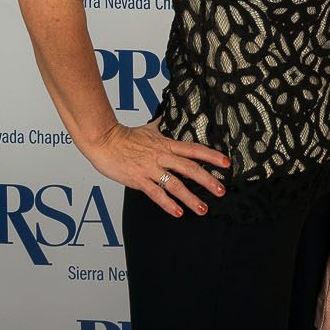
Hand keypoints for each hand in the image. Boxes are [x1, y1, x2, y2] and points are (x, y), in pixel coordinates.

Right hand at [83, 121, 228, 217]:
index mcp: (167, 145)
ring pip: (175, 184)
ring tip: (203, 208)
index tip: (226, 163)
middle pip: (190, 169)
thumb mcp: (149, 128)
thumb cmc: (125, 136)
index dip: (211, 156)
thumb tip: (169, 116)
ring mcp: (151, 169)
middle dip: (208, 181)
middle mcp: (162, 157)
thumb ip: (162, 125)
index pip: (194, 150)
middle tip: (221, 191)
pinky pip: (156, 194)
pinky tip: (178, 212)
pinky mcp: (138, 180)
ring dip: (190, 198)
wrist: (103, 141)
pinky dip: (168, 204)